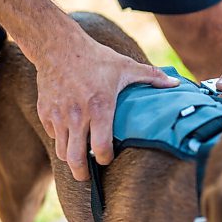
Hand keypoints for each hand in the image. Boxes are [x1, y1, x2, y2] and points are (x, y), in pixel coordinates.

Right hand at [36, 33, 179, 180]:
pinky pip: (52, 135)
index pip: (101, 148)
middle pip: (75, 159)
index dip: (106, 159)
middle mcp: (77, 116)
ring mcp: (58, 115)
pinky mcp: (45, 112)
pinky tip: (69, 134)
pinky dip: (60, 138)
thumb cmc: (96, 58)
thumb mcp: (126, 66)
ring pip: (61, 151)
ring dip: (71, 158)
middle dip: (82, 173)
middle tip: (88, 176)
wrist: (58, 46)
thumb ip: (152, 77)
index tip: (108, 159)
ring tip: (79, 157)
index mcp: (100, 108)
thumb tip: (176, 84)